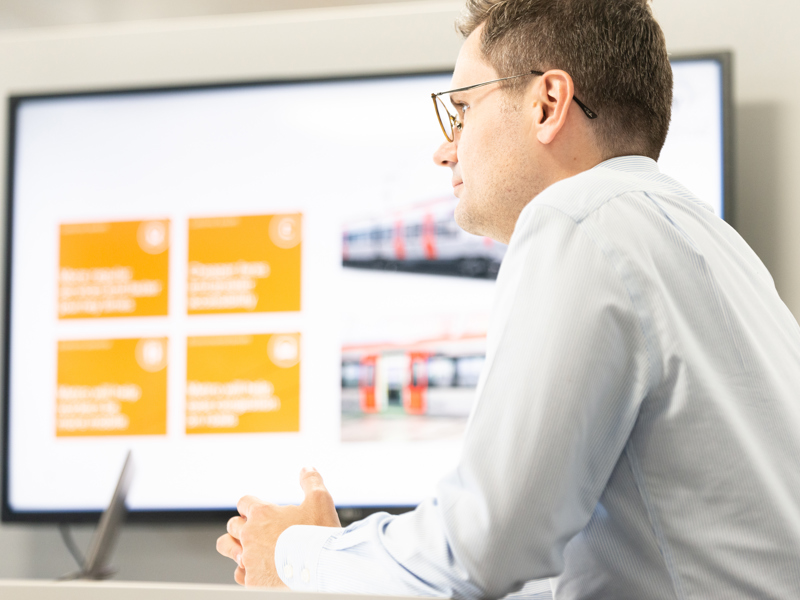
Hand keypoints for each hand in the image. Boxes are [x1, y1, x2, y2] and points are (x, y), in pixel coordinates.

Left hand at [216, 466, 340, 587]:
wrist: (323, 569)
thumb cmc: (320, 536)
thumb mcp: (320, 501)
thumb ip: (311, 482)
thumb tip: (306, 469)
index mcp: (263, 514)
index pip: (244, 502)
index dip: (252, 505)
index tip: (258, 510)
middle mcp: (250, 535)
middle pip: (233, 524)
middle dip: (243, 524)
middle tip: (257, 530)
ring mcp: (249, 558)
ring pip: (227, 546)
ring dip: (233, 544)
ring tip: (244, 548)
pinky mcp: (253, 580)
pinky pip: (238, 572)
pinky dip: (245, 569)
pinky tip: (256, 568)